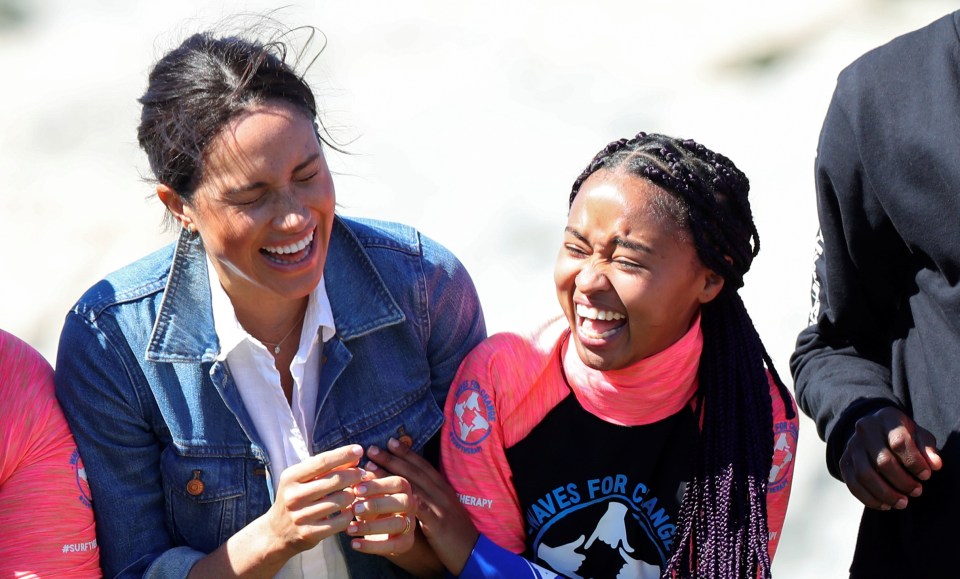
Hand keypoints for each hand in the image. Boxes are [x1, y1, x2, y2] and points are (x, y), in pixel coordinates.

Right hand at [265, 445, 366, 556]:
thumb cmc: (296, 498)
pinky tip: (349, 510)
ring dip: (352, 495)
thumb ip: (325, 468)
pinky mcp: (310, 533)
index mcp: (291, 477)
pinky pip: (340, 521)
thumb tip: (354, 458)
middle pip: (335, 480)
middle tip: (362, 474)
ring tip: (353, 493)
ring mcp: (301, 516)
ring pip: (341, 500)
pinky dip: (349, 514)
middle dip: (354, 475)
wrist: (276, 532)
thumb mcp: (302, 480)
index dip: (343, 454)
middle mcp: (294, 496)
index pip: (322, 462)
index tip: (359, 450)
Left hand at [346, 469, 417, 555]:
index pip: (397, 482)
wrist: (381, 530)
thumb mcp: (368, 492)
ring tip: (350, 529)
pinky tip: (354, 544)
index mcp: (403, 487)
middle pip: (403, 501)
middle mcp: (411, 504)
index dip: (377, 485)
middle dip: (378, 504)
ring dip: (372, 527)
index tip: (356, 489)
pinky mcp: (406, 543)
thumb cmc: (372, 503)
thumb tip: (357, 468)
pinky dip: (371, 546)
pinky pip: (392, 546)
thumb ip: (364, 481)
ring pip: (397, 524)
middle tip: (355, 509)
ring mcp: (410, 524)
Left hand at [366, 438, 478, 574]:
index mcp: (443, 486)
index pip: (422, 465)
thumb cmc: (455, 530)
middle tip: (373, 449)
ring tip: (370, 469)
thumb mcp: (445, 507)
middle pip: (414, 471)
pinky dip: (403, 500)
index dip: (406, 452)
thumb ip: (431, 495)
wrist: (472, 550)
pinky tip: (390, 494)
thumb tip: (412, 485)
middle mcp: (441, 492)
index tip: (390, 441)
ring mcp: (440, 506)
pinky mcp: (438, 522)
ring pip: (412, 486)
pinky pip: (418, 509)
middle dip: (392, 458)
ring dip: (389, 476)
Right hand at [839, 407, 941, 509]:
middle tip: (917, 492)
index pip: (899, 442)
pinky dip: (869, 499)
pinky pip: (852, 484)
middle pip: (882, 461)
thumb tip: (934, 465)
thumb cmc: (902, 435)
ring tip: (902, 502)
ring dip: (886, 494)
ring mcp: (851, 446)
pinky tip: (885, 505)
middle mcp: (864, 430)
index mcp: (886, 419)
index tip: (926, 476)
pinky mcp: (844, 461)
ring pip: (864, 475)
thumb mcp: (918, 435)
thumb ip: (927, 448)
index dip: (914, 463)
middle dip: (902, 481)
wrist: (874, 430)